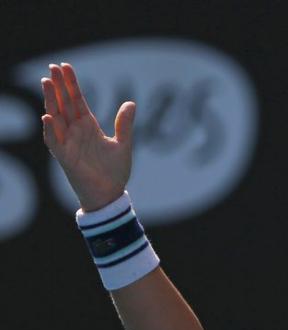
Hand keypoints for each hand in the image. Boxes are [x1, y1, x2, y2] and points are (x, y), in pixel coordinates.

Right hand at [41, 63, 135, 211]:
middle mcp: (75, 131)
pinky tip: (48, 116)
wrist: (110, 194)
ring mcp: (68, 142)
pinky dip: (50, 130)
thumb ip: (124, 124)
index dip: (71, 83)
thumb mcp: (123, 144)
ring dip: (50, 101)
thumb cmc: (115, 171)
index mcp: (88, 125)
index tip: (65, 66)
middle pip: (64, 103)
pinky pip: (53, 141)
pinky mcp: (64, 157)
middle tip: (53, 66)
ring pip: (56, 117)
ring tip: (46, 82)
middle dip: (58, 85)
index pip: (77, 99)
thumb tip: (131, 103)